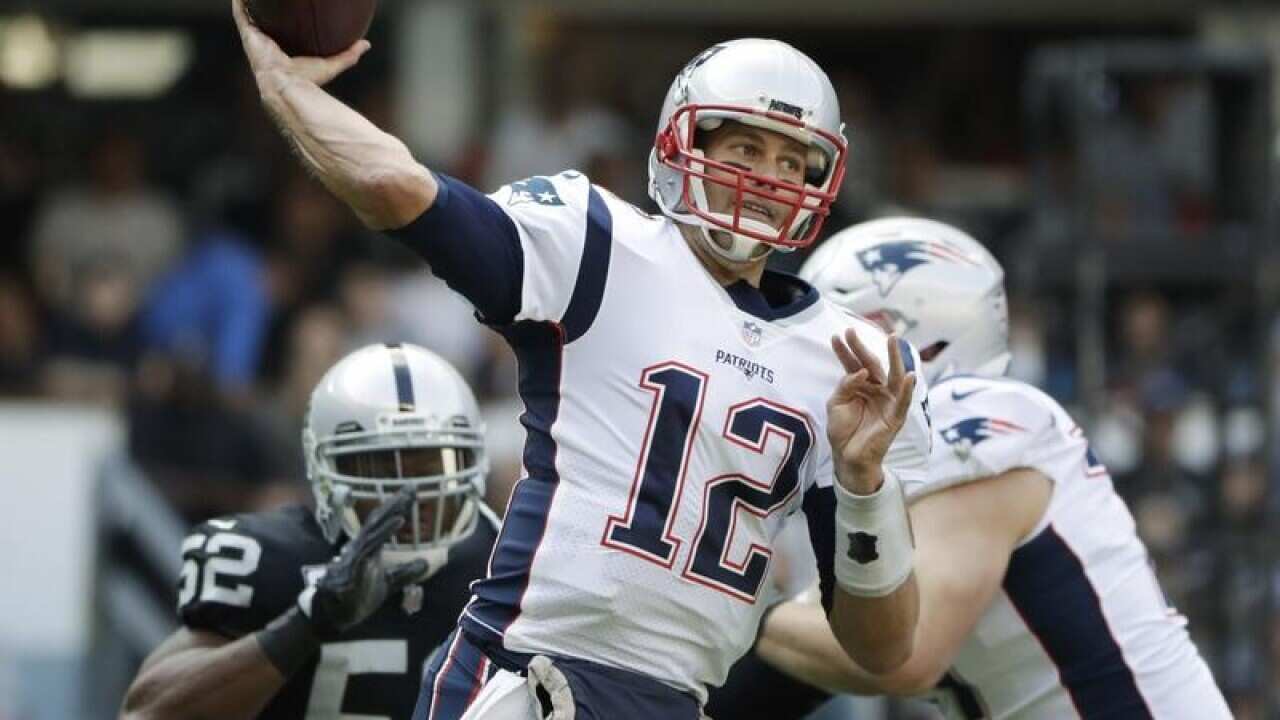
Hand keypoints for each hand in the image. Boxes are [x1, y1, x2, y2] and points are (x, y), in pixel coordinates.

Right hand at [231, 0, 369, 86]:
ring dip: (253, 2)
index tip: (289, 7)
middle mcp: (266, 43)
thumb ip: (348, 55)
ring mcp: (256, 38)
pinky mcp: (249, 34)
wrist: (286, 86)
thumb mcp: (331, 64)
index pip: (281, 30)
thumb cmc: (307, 80)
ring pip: (251, 14)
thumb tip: (366, 44)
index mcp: (282, 50)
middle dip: (265, 6)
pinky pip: (241, 13)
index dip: (282, 18)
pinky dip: (241, 3)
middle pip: (265, 19)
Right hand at [299, 486, 427, 637]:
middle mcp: (360, 547)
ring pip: (374, 528)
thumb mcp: (388, 584)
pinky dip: (385, 531)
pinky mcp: (353, 566)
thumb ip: (405, 572)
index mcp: (368, 548)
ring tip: (407, 500)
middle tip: (412, 487)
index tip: (411, 493)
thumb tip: (425, 563)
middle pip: (378, 520)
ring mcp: (355, 555)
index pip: (383, 523)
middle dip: (395, 503)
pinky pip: (371, 545)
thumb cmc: (358, 598)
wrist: (335, 618)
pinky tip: (399, 521)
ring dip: (391, 512)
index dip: (396, 507)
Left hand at [826, 330, 916, 494]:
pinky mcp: (895, 416)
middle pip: (871, 364)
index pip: (853, 364)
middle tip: (852, 330)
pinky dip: (906, 389)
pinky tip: (908, 375)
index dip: (845, 351)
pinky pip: (903, 401)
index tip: (836, 335)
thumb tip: (862, 371)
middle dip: (862, 348)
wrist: (847, 456)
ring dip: (894, 358)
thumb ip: (846, 385)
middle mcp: (876, 389)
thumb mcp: (836, 403)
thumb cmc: (843, 430)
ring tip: (892, 339)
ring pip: (892, 376)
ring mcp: (887, 401)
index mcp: (860, 386)